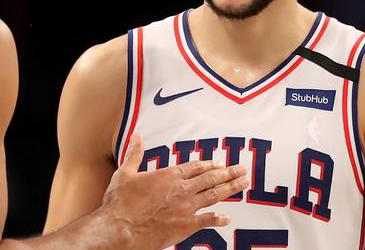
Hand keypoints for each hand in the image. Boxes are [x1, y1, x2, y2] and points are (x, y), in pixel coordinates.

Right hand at [100, 133, 248, 249]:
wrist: (120, 228)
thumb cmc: (120, 201)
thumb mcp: (125, 172)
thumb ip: (135, 154)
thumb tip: (137, 136)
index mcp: (168, 175)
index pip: (195, 167)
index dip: (210, 165)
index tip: (221, 163)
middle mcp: (181, 189)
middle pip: (210, 179)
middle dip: (229, 173)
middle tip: (243, 170)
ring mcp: (186, 208)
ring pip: (213, 196)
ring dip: (230, 189)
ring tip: (243, 184)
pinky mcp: (185, 226)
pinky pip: (207, 221)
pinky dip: (218, 219)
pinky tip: (227, 218)